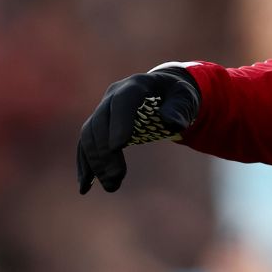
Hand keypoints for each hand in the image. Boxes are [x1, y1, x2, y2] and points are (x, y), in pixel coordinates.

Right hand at [76, 67, 199, 192]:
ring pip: (90, 135)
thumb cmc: (176, 96)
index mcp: (136, 85)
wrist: (163, 91)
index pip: (123, 101)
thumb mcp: (185, 98)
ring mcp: (103, 110)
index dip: (119, 122)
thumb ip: (179, 109)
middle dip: (105, 151)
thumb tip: (172, 123)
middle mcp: (113, 95)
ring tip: (111, 186)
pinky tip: (85, 186)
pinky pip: (86, 145)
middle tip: (117, 178)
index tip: (118, 146)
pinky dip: (85, 164)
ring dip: (96, 162)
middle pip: (101, 121)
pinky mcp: (99, 125)